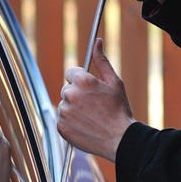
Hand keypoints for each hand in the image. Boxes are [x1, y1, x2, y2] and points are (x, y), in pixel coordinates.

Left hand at [58, 39, 135, 161]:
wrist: (120, 139)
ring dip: (73, 108)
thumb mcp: (114, 82)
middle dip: (78, 94)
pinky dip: (70, 122)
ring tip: (90, 117)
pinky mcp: (61, 127)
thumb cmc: (119, 109)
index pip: (71, 72)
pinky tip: (84, 125)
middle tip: (93, 105)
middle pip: (67, 88)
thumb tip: (97, 42)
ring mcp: (64, 112)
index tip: (90, 89)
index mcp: (82, 81)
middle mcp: (70, 95)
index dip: (81, 79)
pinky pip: (61, 119)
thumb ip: (101, 61)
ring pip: (64, 104)